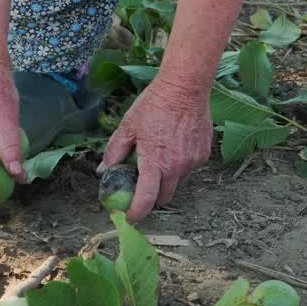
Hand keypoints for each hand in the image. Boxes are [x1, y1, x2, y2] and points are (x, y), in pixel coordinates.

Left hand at [99, 77, 212, 221]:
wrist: (186, 88)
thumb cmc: (154, 105)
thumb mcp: (128, 127)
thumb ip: (114, 152)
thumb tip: (103, 171)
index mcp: (155, 162)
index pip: (145, 200)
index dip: (136, 213)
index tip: (129, 217)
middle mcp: (176, 167)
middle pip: (163, 197)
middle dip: (152, 197)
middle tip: (142, 187)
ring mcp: (192, 162)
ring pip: (177, 181)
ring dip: (167, 177)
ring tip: (161, 155)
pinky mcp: (203, 155)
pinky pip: (189, 168)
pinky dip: (180, 164)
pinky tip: (175, 145)